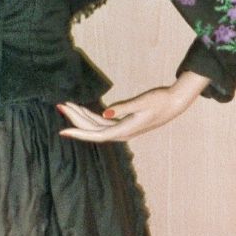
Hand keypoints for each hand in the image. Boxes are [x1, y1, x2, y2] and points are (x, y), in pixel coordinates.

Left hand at [58, 71, 208, 142]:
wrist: (175, 103)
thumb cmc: (160, 101)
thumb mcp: (142, 102)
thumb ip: (123, 108)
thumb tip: (105, 114)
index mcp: (124, 130)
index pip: (96, 135)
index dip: (78, 133)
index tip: (62, 131)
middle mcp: (122, 133)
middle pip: (92, 129)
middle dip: (75, 119)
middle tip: (60, 106)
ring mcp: (123, 129)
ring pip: (96, 126)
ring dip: (81, 117)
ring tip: (67, 106)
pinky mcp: (124, 124)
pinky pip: (103, 123)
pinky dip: (91, 116)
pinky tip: (83, 110)